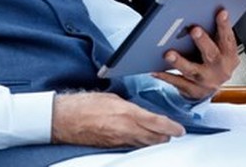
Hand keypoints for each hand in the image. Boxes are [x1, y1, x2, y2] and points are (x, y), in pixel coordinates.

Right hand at [51, 91, 184, 147]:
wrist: (64, 119)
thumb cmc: (85, 104)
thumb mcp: (112, 98)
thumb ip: (129, 107)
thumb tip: (140, 113)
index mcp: (127, 114)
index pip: (157, 123)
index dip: (171, 128)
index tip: (180, 130)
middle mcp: (125, 130)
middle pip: (154, 138)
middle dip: (165, 136)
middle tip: (173, 132)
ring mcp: (118, 141)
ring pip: (144, 144)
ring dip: (154, 141)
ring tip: (161, 136)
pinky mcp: (111, 146)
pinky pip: (131, 147)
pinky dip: (140, 143)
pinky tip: (141, 139)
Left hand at [152, 9, 238, 99]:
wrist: (209, 89)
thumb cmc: (212, 61)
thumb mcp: (220, 48)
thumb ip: (215, 33)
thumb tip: (206, 11)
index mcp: (229, 56)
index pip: (228, 39)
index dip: (225, 26)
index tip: (221, 12)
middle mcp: (220, 70)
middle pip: (212, 55)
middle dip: (203, 41)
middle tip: (194, 29)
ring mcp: (206, 82)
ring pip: (192, 71)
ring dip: (180, 62)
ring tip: (168, 54)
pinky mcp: (192, 91)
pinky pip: (177, 82)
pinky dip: (166, 75)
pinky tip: (155, 69)